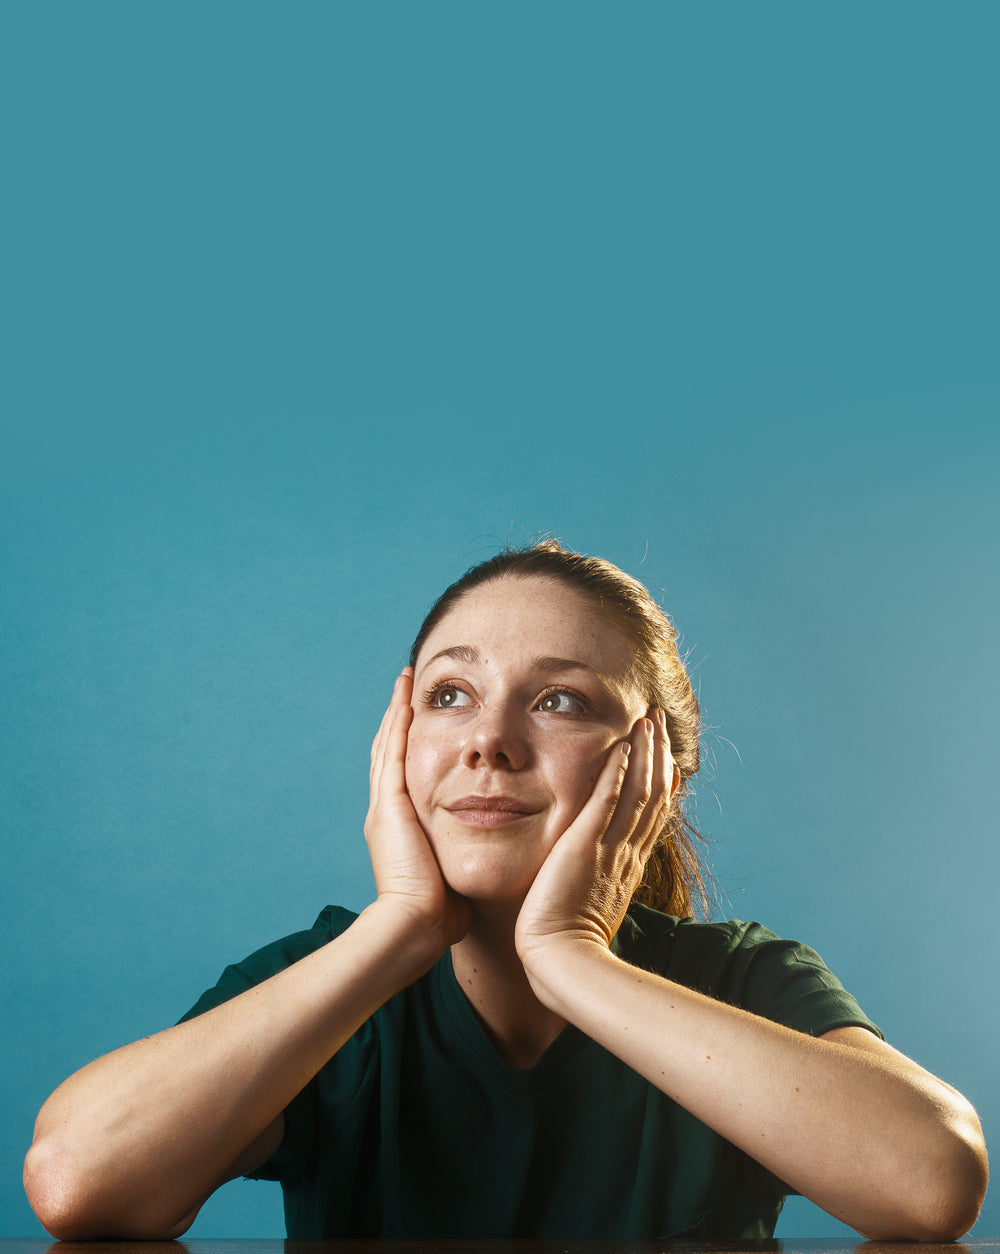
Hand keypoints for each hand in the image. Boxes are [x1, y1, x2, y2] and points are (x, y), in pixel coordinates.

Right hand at [365, 669, 470, 951]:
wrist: (413, 929)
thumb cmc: (438, 917)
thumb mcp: (453, 877)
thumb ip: (463, 862)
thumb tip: (487, 862)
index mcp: (400, 829)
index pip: (404, 774)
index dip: (410, 744)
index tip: (421, 717)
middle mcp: (386, 813)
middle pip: (391, 752)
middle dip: (398, 719)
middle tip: (406, 687)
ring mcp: (385, 808)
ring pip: (389, 746)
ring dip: (396, 713)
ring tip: (404, 683)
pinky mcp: (390, 808)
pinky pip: (394, 756)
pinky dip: (398, 727)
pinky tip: (406, 703)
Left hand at [514, 709, 674, 968]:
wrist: (559, 961)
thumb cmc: (564, 945)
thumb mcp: (587, 908)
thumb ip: (591, 888)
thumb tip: (589, 886)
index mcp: (626, 867)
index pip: (650, 817)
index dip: (662, 784)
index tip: (668, 759)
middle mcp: (626, 853)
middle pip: (653, 795)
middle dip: (659, 756)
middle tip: (660, 722)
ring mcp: (610, 848)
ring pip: (638, 791)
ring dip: (645, 753)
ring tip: (648, 721)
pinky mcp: (586, 845)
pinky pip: (606, 801)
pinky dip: (617, 773)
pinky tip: (622, 745)